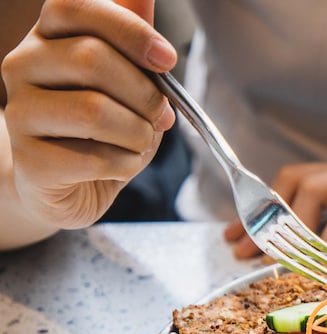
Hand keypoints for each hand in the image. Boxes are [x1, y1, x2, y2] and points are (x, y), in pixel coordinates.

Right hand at [1, 0, 175, 228]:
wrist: (71, 183)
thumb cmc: (105, 125)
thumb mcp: (128, 75)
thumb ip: (133, 35)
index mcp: (49, 36)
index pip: (77, 7)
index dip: (129, 30)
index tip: (166, 59)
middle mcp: (23, 65)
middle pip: (92, 58)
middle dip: (146, 93)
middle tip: (162, 115)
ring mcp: (20, 112)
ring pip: (94, 111)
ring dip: (138, 132)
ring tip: (140, 139)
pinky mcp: (29, 160)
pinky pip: (95, 157)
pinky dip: (125, 163)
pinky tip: (120, 163)